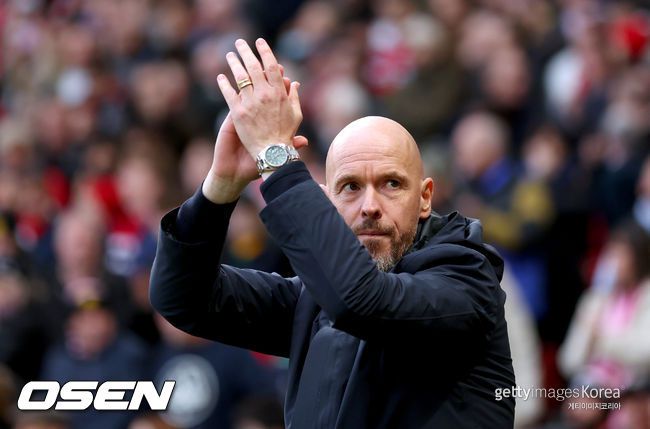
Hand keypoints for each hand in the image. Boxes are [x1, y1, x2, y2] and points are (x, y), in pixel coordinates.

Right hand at [204, 73, 306, 203]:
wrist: (237, 171)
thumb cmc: (257, 162)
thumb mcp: (275, 153)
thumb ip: (291, 143)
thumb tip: (305, 140)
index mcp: (269, 117)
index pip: (278, 98)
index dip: (283, 88)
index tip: (289, 80)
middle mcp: (257, 112)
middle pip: (263, 88)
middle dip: (267, 76)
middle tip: (272, 66)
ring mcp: (244, 113)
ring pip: (246, 91)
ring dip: (247, 77)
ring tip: (248, 66)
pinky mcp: (230, 119)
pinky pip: (229, 101)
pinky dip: (227, 89)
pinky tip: (223, 78)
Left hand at [216, 38, 302, 157]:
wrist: (272, 153)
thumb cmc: (286, 135)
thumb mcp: (296, 115)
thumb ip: (293, 97)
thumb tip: (293, 83)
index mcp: (279, 93)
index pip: (271, 66)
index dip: (265, 52)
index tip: (260, 42)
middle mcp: (264, 95)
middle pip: (253, 66)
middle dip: (246, 51)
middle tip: (240, 43)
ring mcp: (250, 103)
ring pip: (240, 77)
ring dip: (234, 63)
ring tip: (230, 55)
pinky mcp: (238, 113)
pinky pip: (229, 94)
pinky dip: (224, 84)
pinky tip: (220, 77)